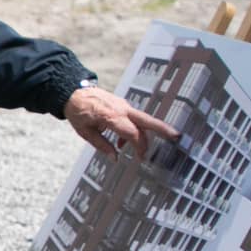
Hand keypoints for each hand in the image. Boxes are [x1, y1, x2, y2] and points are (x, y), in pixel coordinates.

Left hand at [63, 84, 178, 156]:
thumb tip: (115, 158)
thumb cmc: (77, 112)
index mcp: (111, 116)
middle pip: (146, 120)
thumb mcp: (85, 132)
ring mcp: (123, 105)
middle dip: (162, 129)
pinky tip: (123, 142)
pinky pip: (134, 119)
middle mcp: (121, 109)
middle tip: (177, 136)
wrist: (73, 91)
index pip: (132, 133)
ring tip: (141, 152)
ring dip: (146, 134)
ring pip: (142, 119)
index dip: (139, 146)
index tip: (140, 158)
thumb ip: (101, 145)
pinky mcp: (123, 105)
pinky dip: (134, 130)